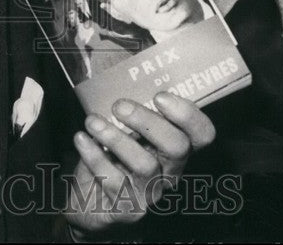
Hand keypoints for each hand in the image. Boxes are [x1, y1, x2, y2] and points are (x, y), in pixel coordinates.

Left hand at [65, 93, 214, 234]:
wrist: (87, 204)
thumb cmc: (108, 159)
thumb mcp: (123, 133)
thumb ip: (130, 110)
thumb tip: (118, 72)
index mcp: (173, 149)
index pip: (202, 134)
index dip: (188, 115)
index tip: (160, 95)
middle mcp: (168, 172)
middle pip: (177, 147)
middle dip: (149, 122)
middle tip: (119, 106)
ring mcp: (150, 193)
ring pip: (144, 165)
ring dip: (116, 138)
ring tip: (92, 121)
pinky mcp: (127, 210)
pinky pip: (114, 182)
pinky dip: (95, 157)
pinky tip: (81, 139)